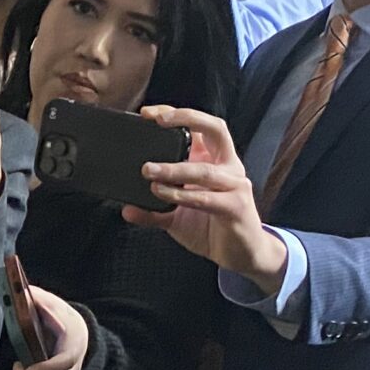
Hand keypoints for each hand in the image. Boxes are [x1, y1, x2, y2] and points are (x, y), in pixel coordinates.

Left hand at [10, 286, 88, 369]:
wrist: (74, 332)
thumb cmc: (59, 317)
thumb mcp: (51, 304)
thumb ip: (36, 299)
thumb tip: (17, 292)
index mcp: (74, 345)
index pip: (65, 362)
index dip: (46, 368)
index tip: (27, 366)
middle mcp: (74, 367)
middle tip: (17, 369)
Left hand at [129, 107, 285, 286]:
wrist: (242, 255)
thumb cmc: (211, 228)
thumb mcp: (176, 217)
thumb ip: (153, 211)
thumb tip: (127, 209)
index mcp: (214, 161)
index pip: (199, 127)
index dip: (177, 115)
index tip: (149, 114)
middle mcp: (227, 167)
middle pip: (215, 129)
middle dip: (187, 119)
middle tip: (158, 122)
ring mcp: (235, 186)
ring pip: (204, 169)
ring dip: (173, 168)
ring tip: (148, 170)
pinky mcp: (236, 207)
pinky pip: (205, 198)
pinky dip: (182, 195)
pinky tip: (163, 193)